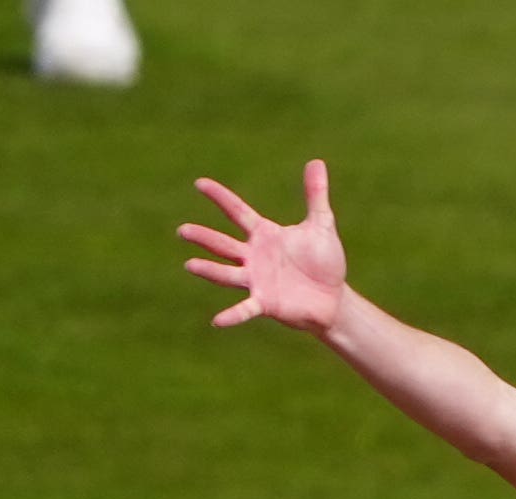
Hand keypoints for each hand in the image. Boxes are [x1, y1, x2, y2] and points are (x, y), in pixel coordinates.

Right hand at [182, 159, 351, 334]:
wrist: (333, 298)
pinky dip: (233, 315)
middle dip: (203, 237)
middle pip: (223, 244)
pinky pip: (245, 309)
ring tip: (189, 264)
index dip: (219, 197)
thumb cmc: (325, 262)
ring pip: (226, 273)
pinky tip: (217, 321)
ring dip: (209, 270)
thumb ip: (315, 195)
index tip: (199, 183)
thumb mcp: (321, 224)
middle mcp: (254, 256)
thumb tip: (317, 161)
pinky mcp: (265, 303)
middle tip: (182, 230)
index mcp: (264, 234)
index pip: (237, 211)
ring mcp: (257, 280)